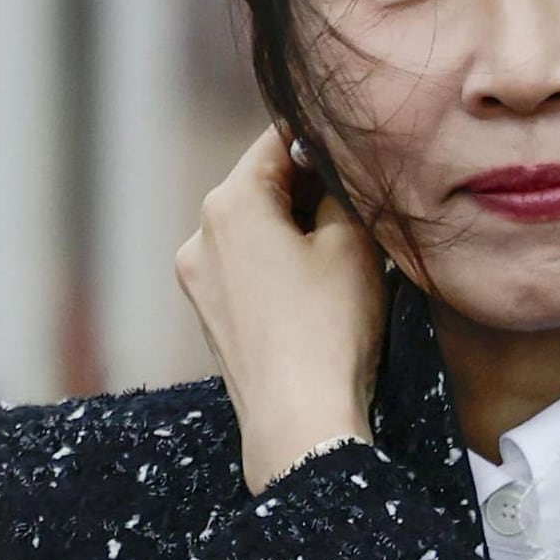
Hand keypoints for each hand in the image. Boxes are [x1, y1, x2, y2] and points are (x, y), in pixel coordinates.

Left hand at [174, 125, 383, 491]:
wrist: (298, 421)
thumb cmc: (329, 327)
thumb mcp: (351, 243)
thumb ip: (338, 189)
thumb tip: (332, 168)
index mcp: (229, 203)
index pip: (279, 139)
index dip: (325, 138)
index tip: (361, 146)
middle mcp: (200, 234)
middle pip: (262, 184)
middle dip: (310, 186)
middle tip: (362, 200)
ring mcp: (198, 278)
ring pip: (254, 227)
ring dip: (295, 225)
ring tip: (344, 246)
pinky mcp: (209, 314)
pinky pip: (245, 266)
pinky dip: (278, 261)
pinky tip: (316, 285)